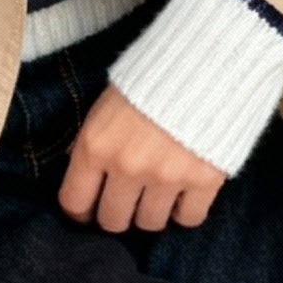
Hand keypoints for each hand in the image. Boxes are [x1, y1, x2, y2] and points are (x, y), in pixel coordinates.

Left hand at [57, 85, 225, 232]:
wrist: (208, 58)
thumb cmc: (152, 78)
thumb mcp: (107, 104)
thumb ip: (92, 144)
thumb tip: (82, 179)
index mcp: (96, 145)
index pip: (74, 203)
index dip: (82, 211)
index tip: (91, 209)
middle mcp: (128, 167)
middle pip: (113, 221)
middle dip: (118, 213)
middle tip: (129, 200)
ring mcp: (167, 176)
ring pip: (150, 224)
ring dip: (153, 211)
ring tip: (160, 191)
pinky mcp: (204, 180)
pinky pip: (189, 219)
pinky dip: (186, 210)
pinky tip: (186, 192)